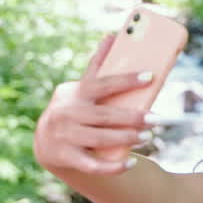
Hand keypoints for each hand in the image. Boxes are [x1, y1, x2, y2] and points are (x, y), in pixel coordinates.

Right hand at [33, 33, 154, 174]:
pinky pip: (93, 165)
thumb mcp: (81, 88)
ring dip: (127, 138)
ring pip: (101, 139)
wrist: (46, 142)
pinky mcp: (67, 158)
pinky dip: (113, 166)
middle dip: (133, 117)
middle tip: (157, 119)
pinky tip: (131, 163)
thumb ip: (98, 65)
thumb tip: (112, 35)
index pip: (104, 83)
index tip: (150, 76)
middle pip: (106, 115)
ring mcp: (65, 137)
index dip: (127, 80)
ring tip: (147, 136)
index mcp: (74, 93)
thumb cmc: (73, 109)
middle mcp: (67, 114)